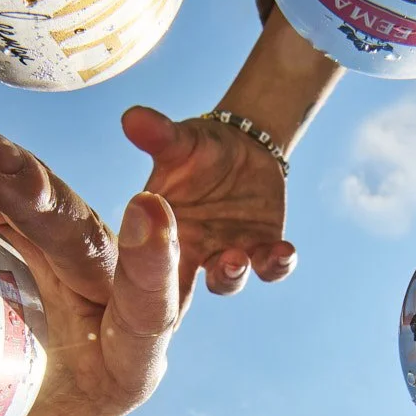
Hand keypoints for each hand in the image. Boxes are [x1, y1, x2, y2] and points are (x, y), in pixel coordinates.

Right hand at [121, 105, 296, 309]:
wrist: (242, 146)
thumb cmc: (196, 148)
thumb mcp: (177, 140)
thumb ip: (157, 135)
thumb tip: (132, 117)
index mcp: (162, 236)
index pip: (144, 271)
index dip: (138, 290)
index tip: (133, 298)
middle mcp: (193, 253)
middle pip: (183, 289)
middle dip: (183, 295)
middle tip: (177, 281)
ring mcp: (230, 254)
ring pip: (228, 279)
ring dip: (231, 273)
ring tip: (235, 259)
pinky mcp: (263, 248)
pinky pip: (271, 265)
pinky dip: (278, 262)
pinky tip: (284, 251)